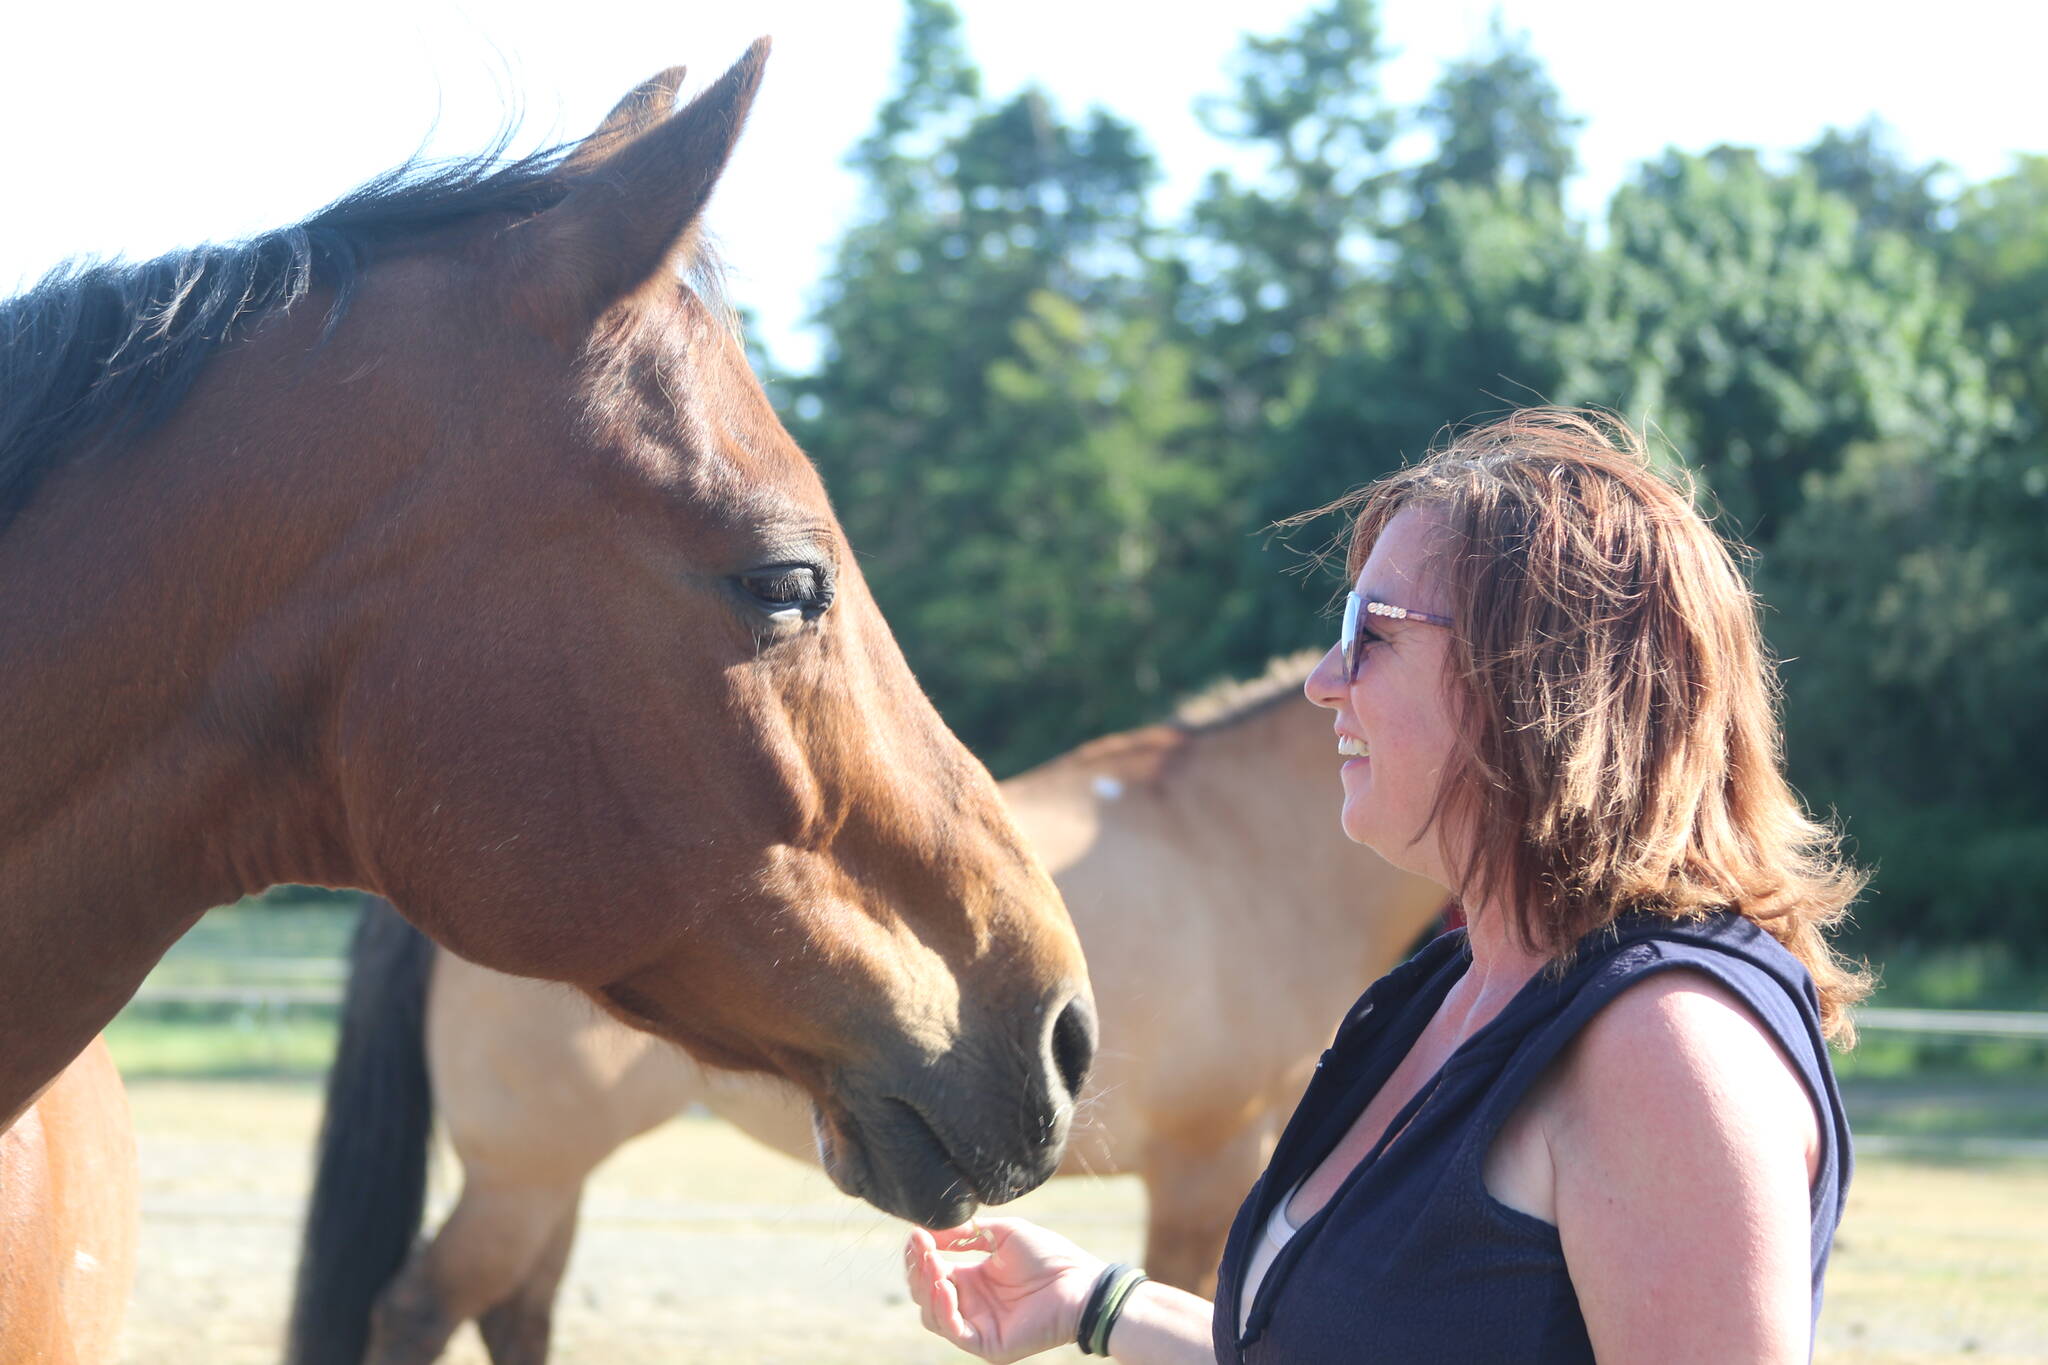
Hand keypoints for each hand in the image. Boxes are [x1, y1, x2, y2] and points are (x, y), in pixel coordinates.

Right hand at [904, 1217, 1105, 1362]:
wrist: (1080, 1283)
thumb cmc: (1048, 1256)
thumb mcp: (1001, 1235)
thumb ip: (965, 1234)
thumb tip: (927, 1230)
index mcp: (973, 1279)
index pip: (932, 1272)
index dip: (920, 1255)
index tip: (915, 1234)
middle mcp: (971, 1304)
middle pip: (925, 1294)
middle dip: (918, 1269)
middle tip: (920, 1247)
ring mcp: (978, 1326)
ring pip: (932, 1315)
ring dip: (926, 1288)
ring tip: (932, 1263)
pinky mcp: (987, 1344)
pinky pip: (955, 1332)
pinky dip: (944, 1309)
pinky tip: (946, 1285)